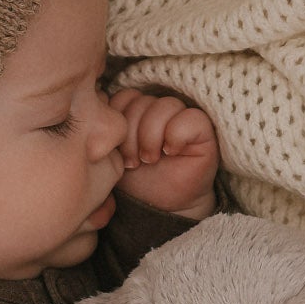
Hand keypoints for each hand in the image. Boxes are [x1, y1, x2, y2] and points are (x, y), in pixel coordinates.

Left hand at [110, 88, 219, 218]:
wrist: (161, 206)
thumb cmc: (139, 180)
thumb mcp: (115, 154)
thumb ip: (110, 128)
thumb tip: (101, 105)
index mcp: (139, 110)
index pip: (125, 96)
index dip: (119, 122)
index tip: (119, 153)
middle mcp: (161, 109)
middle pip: (142, 101)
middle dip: (132, 135)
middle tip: (133, 161)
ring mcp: (183, 116)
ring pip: (164, 106)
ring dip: (151, 137)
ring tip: (150, 159)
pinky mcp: (203, 129)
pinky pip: (190, 118)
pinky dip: (176, 136)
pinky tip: (171, 153)